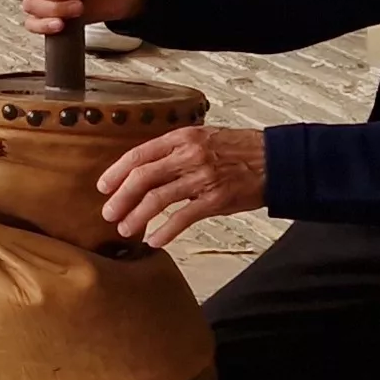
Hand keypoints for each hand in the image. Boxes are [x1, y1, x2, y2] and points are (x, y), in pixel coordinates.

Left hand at [97, 126, 267, 247]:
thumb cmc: (238, 150)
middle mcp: (188, 155)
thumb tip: (144, 169)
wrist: (276, 160)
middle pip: (142, 177)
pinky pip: (182, 217)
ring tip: (126, 229)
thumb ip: (175, 151)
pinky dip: (165, 231)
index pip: (138, 154)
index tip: (103, 187)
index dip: (116, 172)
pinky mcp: (216, 199)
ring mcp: (202, 177)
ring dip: (137, 217)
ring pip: (157, 199)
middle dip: (120, 198)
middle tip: (108, 214)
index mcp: (182, 138)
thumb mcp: (202, 139)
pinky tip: (155, 241)